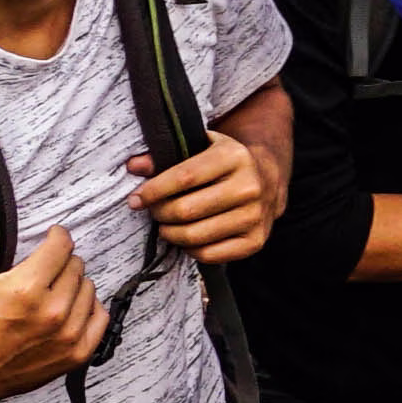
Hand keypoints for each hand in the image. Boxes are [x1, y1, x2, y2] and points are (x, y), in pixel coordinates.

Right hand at [0, 228, 109, 402]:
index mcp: (26, 288)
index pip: (61, 247)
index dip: (58, 236)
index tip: (54, 236)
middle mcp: (52, 310)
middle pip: (76, 267)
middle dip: (63, 261)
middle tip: (51, 265)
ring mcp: (66, 335)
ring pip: (88, 290)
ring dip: (76, 284)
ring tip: (60, 286)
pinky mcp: (74, 354)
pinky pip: (99, 319)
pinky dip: (90, 308)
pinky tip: (77, 305)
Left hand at [129, 130, 281, 266]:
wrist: (267, 178)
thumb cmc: (224, 163)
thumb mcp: (200, 148)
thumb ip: (166, 155)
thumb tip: (134, 166)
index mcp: (234, 157)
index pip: (185, 177)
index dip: (154, 190)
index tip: (136, 199)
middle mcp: (249, 186)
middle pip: (186, 210)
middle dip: (160, 214)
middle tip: (153, 212)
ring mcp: (255, 216)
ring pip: (195, 235)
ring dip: (171, 234)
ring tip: (166, 226)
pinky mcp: (256, 240)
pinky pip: (210, 254)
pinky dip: (190, 249)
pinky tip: (187, 238)